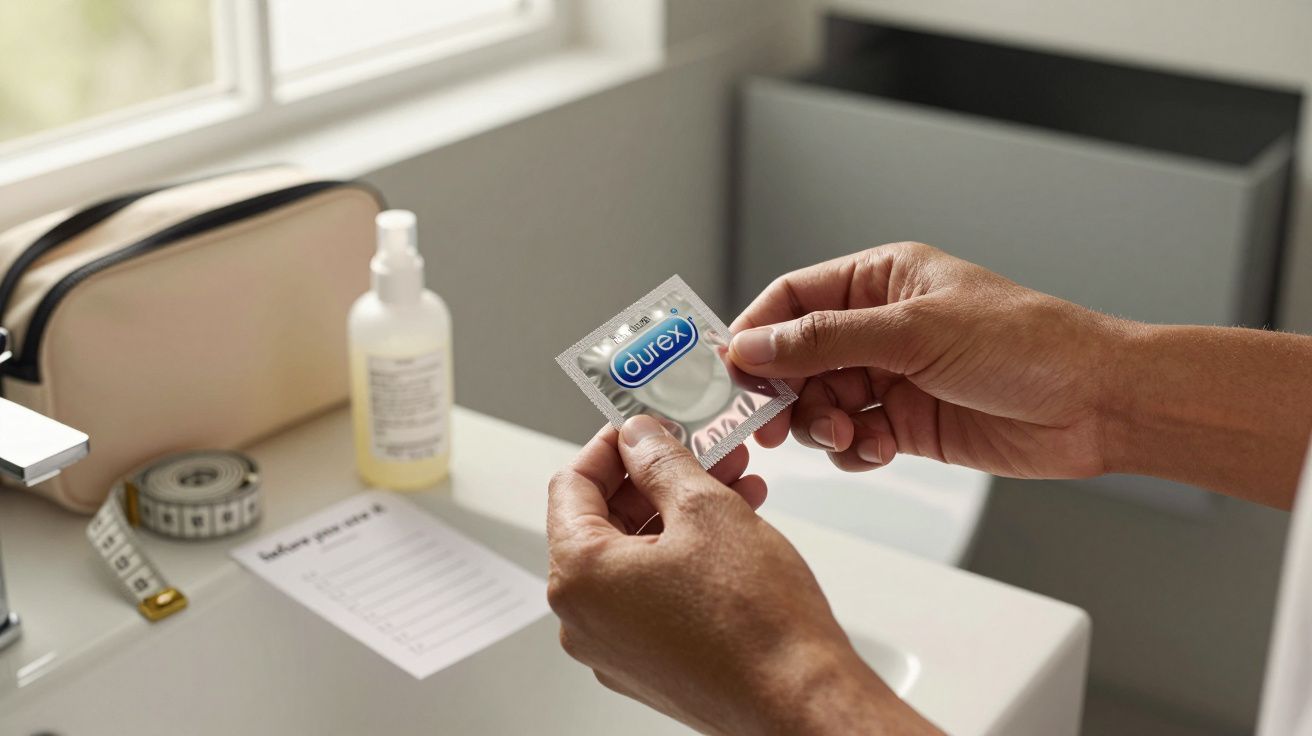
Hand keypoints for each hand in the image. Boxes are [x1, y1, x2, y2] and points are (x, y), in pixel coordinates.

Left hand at [547, 415, 937, 733]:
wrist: (800, 702)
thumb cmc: (757, 624)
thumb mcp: (707, 510)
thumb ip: (661, 461)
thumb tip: (639, 438)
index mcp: (580, 576)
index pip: (571, 485)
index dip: (611, 446)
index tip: (643, 427)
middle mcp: (585, 619)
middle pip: (603, 521)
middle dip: (656, 479)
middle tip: (701, 450)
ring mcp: (615, 648)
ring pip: (634, 557)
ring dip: (679, 514)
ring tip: (734, 485)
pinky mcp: (649, 666)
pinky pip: (652, 594)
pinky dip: (684, 557)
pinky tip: (733, 532)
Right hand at [729, 242, 1123, 479]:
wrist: (1096, 403)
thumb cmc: (1026, 343)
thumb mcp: (913, 332)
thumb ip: (824, 341)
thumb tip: (753, 345)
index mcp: (880, 280)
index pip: (792, 299)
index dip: (756, 333)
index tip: (730, 372)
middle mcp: (880, 327)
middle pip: (797, 358)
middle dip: (785, 392)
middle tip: (775, 422)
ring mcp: (893, 377)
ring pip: (820, 403)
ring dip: (821, 425)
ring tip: (846, 434)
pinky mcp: (908, 424)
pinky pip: (853, 440)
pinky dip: (854, 451)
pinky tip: (880, 449)